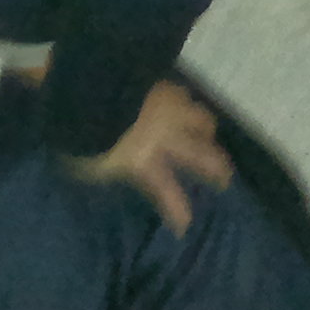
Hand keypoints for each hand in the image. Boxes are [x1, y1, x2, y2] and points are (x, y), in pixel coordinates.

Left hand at [61, 80, 232, 232]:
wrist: (90, 88)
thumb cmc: (84, 135)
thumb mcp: (87, 164)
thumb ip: (104, 170)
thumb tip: (109, 173)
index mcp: (145, 162)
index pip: (167, 193)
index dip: (179, 211)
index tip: (185, 227)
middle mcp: (166, 138)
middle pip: (202, 155)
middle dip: (217, 169)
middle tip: (225, 178)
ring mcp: (168, 107)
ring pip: (201, 118)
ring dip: (205, 128)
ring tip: (207, 132)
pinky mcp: (160, 83)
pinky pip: (181, 92)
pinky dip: (184, 100)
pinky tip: (182, 99)